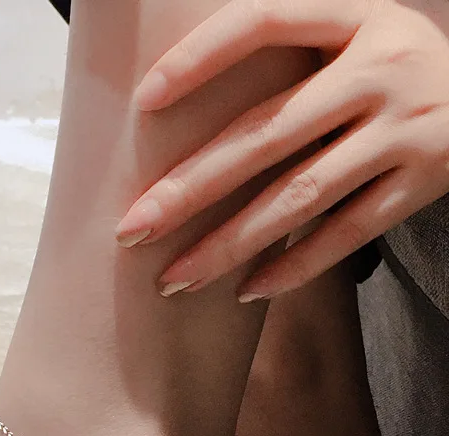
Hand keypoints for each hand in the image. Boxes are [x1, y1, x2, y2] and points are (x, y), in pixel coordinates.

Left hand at [115, 0, 448, 300]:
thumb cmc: (393, 67)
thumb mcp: (353, 34)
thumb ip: (287, 54)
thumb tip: (175, 94)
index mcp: (356, 18)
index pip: (263, 22)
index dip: (200, 57)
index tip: (144, 102)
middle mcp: (382, 69)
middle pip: (266, 134)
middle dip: (190, 190)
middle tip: (132, 230)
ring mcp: (407, 130)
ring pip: (299, 197)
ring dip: (229, 244)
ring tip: (174, 279)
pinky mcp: (423, 182)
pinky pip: (348, 233)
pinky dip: (295, 266)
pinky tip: (245, 290)